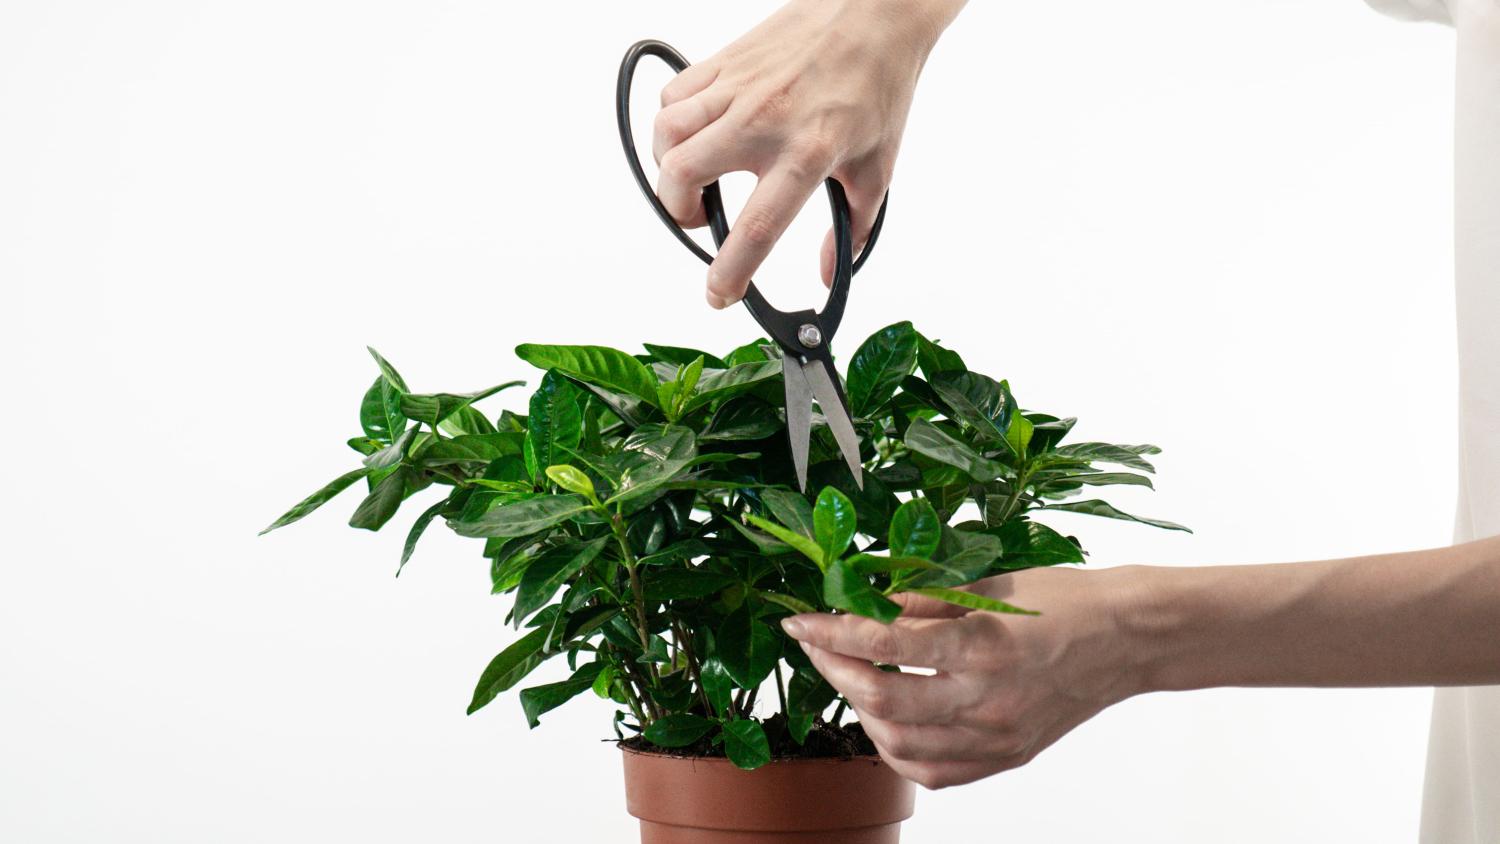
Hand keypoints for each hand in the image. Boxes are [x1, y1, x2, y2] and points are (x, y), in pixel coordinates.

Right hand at [651, 0, 963, 307]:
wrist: (875, 13)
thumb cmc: (877, 85)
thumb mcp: (877, 168)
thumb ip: (853, 229)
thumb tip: (827, 272)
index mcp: (807, 153)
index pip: (755, 227)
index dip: (730, 270)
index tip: (719, 294)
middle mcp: (764, 121)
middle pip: (683, 176)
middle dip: (680, 214)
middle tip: (700, 219)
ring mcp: (738, 88)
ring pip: (666, 135)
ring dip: (670, 168)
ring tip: (695, 176)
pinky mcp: (724, 62)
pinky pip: (672, 98)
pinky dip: (672, 125)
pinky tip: (698, 134)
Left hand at [779, 567, 1147, 788]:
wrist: (1127, 640)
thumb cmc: (1064, 601)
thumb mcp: (990, 585)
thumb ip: (922, 600)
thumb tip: (863, 601)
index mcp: (983, 645)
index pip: (884, 642)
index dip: (832, 632)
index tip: (802, 623)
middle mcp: (988, 698)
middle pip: (882, 700)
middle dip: (834, 670)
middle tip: (819, 646)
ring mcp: (996, 736)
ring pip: (900, 745)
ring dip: (862, 713)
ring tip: (855, 679)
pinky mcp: (1005, 756)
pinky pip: (933, 772)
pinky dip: (898, 749)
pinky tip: (891, 720)